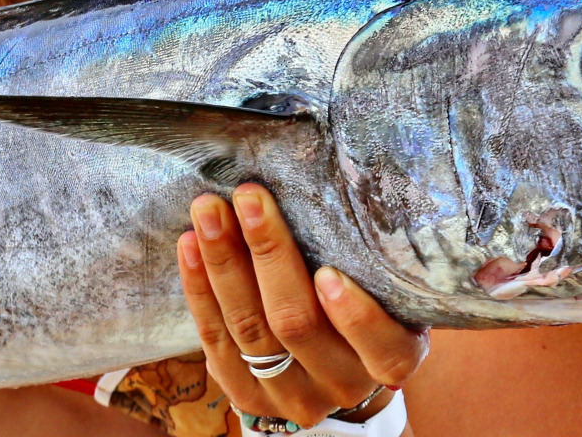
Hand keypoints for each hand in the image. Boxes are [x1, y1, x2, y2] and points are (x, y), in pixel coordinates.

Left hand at [178, 184, 424, 427]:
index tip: (328, 272)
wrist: (335, 372)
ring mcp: (291, 396)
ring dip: (223, 264)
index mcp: (392, 357)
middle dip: (268, 256)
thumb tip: (331, 183)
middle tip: (248, 198)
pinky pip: (216, 342)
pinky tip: (189, 246)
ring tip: (208, 211)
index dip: (356, 316)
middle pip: (297, 325)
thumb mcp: (389, 291)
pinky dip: (200, 291)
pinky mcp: (247, 396)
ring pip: (249, 330)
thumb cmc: (369, 306)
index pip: (382, 347)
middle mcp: (342, 384)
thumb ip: (369, 261)